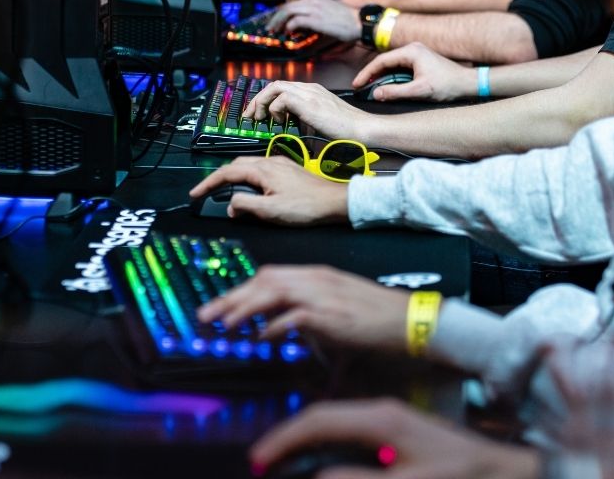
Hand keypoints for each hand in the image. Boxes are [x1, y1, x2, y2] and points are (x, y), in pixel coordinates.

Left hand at [198, 266, 408, 349]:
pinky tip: (261, 338)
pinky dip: (274, 326)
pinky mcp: (330, 314)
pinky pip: (293, 317)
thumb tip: (277, 327)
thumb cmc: (375, 316)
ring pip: (272, 292)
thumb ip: (306, 312)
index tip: (221, 305)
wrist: (407, 319)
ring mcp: (322, 294)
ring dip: (243, 309)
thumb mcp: (335, 308)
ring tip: (223, 325)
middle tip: (206, 316)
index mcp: (315, 275)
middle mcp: (315, 279)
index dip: (241, 290)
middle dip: (231, 297)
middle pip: (263, 280)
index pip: (269, 275)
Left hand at [245, 81, 372, 141]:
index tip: (258, 114)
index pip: (281, 88)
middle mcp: (309, 88)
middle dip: (258, 100)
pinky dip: (275, 110)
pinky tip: (280, 122)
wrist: (363, 129)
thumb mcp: (320, 121)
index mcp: (312, 91)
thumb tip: (288, 127)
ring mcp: (309, 93)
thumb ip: (305, 119)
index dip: (266, 99)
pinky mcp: (309, 102)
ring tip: (260, 118)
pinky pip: (281, 98)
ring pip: (275, 87)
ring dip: (262, 103)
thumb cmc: (346, 129)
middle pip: (274, 84)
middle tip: (250, 116)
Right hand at [250, 399, 541, 478]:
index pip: (318, 420)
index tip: (259, 461)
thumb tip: (315, 478)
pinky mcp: (400, 433)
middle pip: (322, 418)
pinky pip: (353, 434)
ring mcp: (392, 420)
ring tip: (286, 466)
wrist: (509, 473)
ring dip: (309, 443)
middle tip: (263, 465)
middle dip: (290, 440)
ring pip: (336, 424)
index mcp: (381, 419)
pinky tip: (325, 464)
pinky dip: (330, 446)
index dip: (284, 440)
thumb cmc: (462, 477)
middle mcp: (383, 412)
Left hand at [268, 0, 361, 41]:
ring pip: (288, 12)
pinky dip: (289, 27)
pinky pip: (295, 21)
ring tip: (275, 31)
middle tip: (271, 27)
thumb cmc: (347, 21)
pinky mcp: (316, 18)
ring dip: (278, 22)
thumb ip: (313, 16)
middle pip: (287, 6)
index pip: (293, 2)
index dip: (282, 12)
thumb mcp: (328, 12)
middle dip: (276, 18)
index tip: (277, 21)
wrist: (360, 22)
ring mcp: (314, 8)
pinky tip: (289, 33)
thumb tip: (299, 26)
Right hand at [351, 42, 475, 101]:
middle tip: (359, 86)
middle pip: (385, 61)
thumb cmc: (448, 85)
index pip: (381, 60)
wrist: (468, 83)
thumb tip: (376, 93)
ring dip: (381, 75)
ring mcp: (417, 53)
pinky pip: (400, 67)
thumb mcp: (419, 91)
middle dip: (371, 74)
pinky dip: (391, 76)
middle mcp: (413, 48)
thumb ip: (395, 92)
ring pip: (392, 64)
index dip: (366, 73)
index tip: (357, 84)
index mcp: (411, 51)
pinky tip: (385, 85)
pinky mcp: (421, 60)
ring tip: (369, 87)